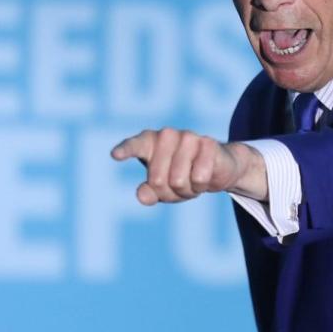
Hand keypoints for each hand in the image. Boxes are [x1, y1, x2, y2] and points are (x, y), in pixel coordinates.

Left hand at [110, 128, 267, 204]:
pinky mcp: (208, 142)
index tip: (115, 155)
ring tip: (193, 180)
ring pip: (178, 181)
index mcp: (150, 142)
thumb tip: (142, 196)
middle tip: (179, 186)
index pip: (135, 145)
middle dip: (169, 193)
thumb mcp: (163, 188)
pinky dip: (201, 185)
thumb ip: (149, 192)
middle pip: (158, 180)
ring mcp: (188, 136)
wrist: (217, 167)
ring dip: (187, 190)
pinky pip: (199, 178)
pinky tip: (206, 175)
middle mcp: (167, 135)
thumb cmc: (183, 176)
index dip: (125, 150)